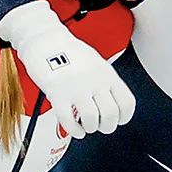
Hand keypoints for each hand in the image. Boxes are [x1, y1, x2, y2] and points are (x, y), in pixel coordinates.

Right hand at [0, 1, 135, 137]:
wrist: (45, 41)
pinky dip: (74, 130)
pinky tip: (75, 129)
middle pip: (110, 114)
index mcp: (107, 74)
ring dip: (90, 128)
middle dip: (107, 126)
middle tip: (101, 126)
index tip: (119, 120)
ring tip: (86, 126)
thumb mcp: (97, 63)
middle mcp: (94, 82)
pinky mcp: (57, 95)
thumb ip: (105, 83)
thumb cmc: (68, 51)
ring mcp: (76, 88)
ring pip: (91, 119)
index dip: (124, 116)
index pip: (126, 102)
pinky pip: (68, 121)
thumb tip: (111, 103)